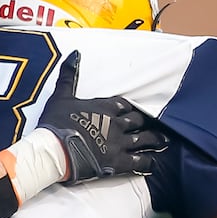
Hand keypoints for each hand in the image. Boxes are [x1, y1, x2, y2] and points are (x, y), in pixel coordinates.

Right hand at [37, 52, 168, 183]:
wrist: (53, 148)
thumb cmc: (56, 122)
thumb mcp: (62, 96)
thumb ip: (70, 75)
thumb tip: (75, 54)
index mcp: (105, 107)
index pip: (125, 105)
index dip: (130, 109)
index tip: (134, 112)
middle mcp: (117, 124)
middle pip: (138, 121)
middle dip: (145, 123)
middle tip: (152, 126)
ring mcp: (120, 143)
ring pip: (144, 140)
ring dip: (155, 140)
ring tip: (162, 141)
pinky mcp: (119, 162)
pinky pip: (140, 162)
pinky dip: (149, 163)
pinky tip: (154, 163)